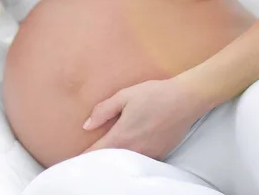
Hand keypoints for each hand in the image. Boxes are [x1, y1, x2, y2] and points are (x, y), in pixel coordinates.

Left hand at [81, 78, 201, 160]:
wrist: (185, 99)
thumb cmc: (155, 94)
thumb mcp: (126, 95)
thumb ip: (104, 110)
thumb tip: (86, 125)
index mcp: (121, 136)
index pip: (95, 154)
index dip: (82, 157)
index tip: (73, 157)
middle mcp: (133, 150)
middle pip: (108, 162)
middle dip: (96, 159)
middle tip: (87, 155)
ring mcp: (148, 155)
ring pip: (124, 163)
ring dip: (113, 159)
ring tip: (105, 153)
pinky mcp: (159, 155)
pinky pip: (139, 161)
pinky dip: (130, 159)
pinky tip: (128, 149)